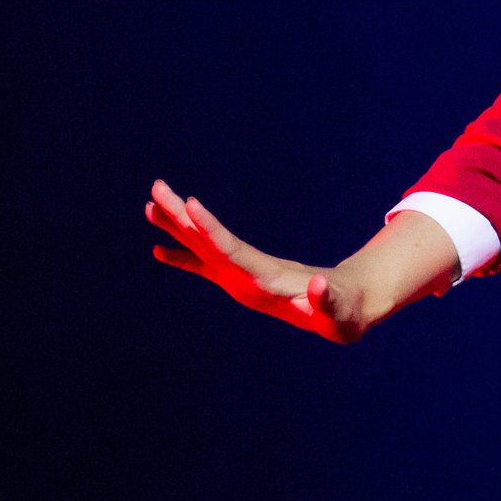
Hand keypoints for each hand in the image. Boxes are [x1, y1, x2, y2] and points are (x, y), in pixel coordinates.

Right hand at [145, 178, 367, 341]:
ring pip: (203, 245)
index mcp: (269, 275)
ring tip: (150, 206)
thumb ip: (328, 300)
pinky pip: (205, 266)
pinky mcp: (242, 282)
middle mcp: (252, 267)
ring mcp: (245, 272)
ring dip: (178, 227)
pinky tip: (159, 251)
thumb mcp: (340, 312)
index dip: (211, 230)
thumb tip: (318, 285)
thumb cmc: (345, 312)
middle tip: (156, 187)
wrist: (350, 304)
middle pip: (211, 238)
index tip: (190, 205)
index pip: (233, 249)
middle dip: (183, 216)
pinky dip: (183, 258)